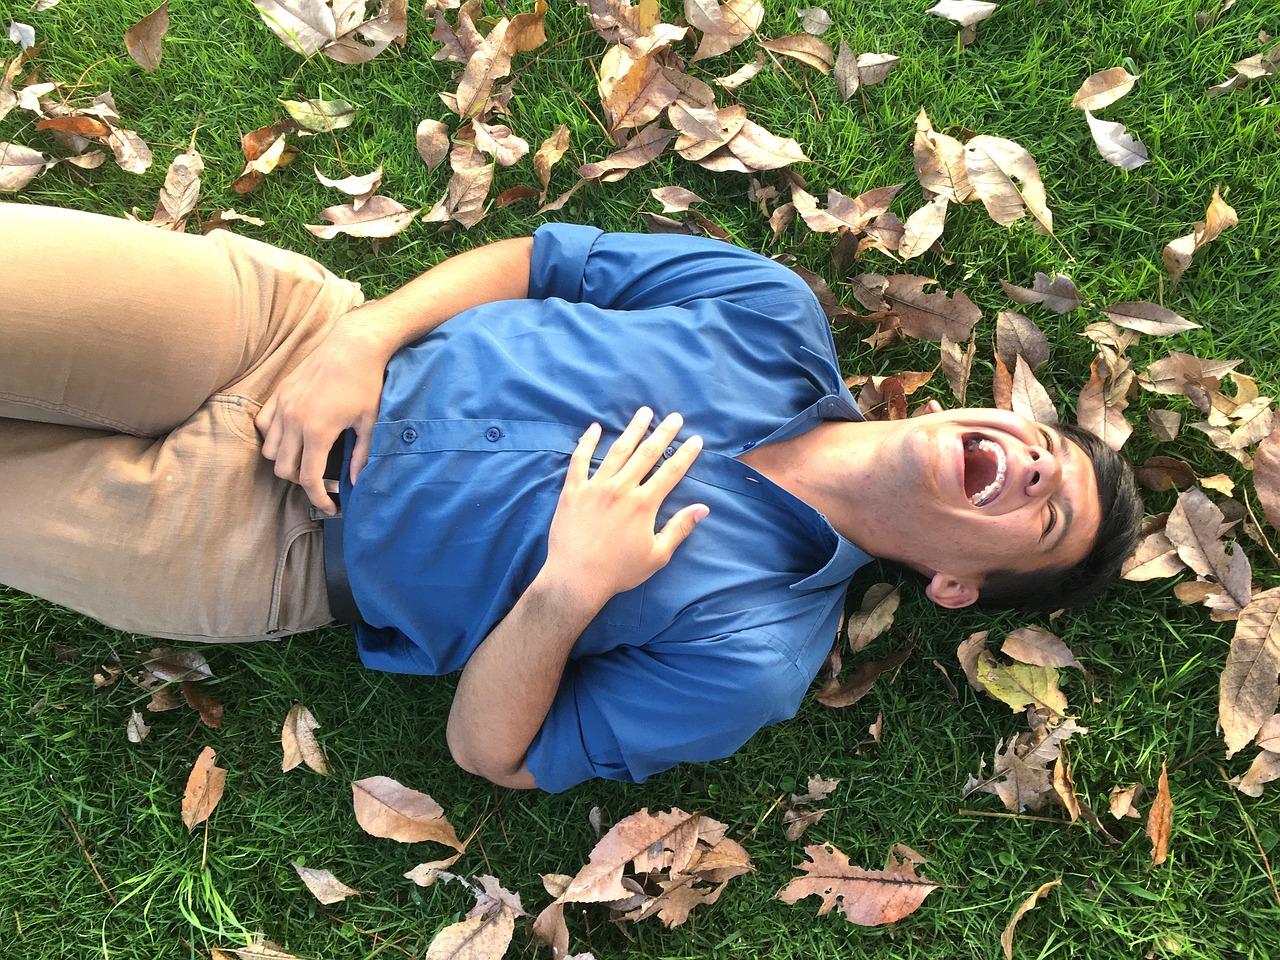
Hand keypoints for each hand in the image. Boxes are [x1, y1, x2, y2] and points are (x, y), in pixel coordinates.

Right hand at [255, 314, 391, 513]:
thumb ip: (361, 455)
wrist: (353, 345)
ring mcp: (283, 406)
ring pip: (270, 450)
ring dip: (286, 461)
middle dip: (302, 482)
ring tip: (307, 459)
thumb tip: (357, 482)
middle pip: (284, 469)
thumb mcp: (370, 422)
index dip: (318, 499)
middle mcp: (294, 421)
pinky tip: (292, 437)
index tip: (330, 508)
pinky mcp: (278, 394)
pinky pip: (264, 425)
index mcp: (318, 432)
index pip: (308, 479)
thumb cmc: (366, 383)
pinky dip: (273, 438)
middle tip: (323, 480)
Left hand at [539, 407, 708, 611]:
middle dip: (663, 433)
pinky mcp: (573, 491)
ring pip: (617, 451)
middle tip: (674, 417)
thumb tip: (703, 508)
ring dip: (633, 430)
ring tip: (644, 412)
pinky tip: (594, 428)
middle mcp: (621, 489)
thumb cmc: (619, 572)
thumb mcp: (657, 555)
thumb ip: (680, 528)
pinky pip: (579, 460)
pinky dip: (587, 442)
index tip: (696, 439)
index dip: (685, 454)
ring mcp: (595, 487)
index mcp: (644, 504)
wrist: (576, 579)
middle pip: (646, 454)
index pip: (670, 472)